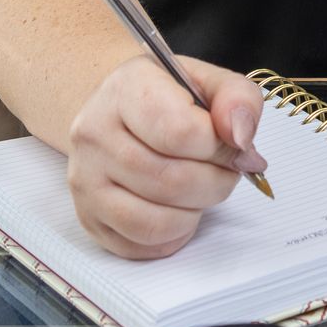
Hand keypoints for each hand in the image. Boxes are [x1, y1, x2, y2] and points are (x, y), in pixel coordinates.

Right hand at [65, 55, 266, 258]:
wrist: (118, 112)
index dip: (220, 148)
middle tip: (226, 171)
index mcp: (127, 88)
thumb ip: (238, 100)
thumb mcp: (210, 81)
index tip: (236, 147)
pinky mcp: (88, 217)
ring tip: (202, 190)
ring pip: (154, 222)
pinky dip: (173, 235)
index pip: (179, 132)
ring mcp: (86, 179)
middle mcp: (95, 133)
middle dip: (216, 183)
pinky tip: (179, 209)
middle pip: (171, 181)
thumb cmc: (167, 98)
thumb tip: (240, 139)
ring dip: (195, 212)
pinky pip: (139, 245)